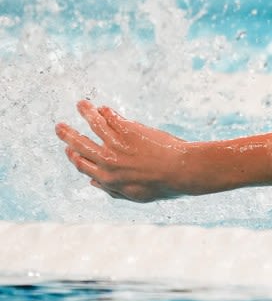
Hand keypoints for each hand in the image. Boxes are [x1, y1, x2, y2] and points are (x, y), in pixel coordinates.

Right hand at [55, 101, 194, 201]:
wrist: (182, 170)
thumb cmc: (163, 185)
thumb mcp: (135, 195)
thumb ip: (112, 190)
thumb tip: (92, 183)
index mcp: (108, 179)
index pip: (83, 165)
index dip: (74, 156)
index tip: (69, 149)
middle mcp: (107, 161)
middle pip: (80, 145)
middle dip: (68, 135)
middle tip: (60, 127)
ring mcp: (116, 144)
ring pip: (94, 125)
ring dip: (85, 113)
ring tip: (81, 105)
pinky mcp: (128, 130)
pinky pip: (111, 117)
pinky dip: (105, 112)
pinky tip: (103, 107)